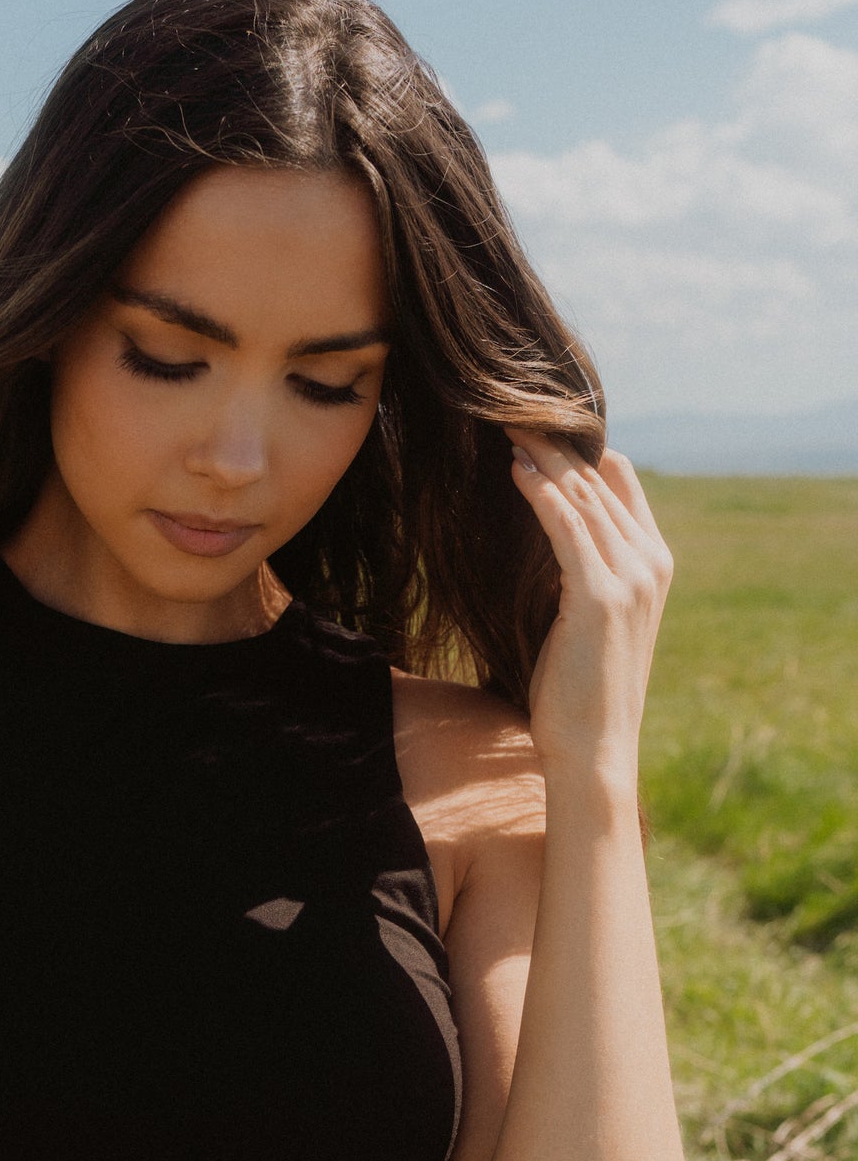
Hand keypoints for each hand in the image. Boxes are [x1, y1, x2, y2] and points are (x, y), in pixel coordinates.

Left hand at [508, 434, 674, 783]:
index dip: (581, 449)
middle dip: (555, 443)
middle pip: (599, 482)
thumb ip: (580, 573)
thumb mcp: (587, 621)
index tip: (537, 422)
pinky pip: (566, 527)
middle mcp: (651, 563)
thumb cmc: (579, 692)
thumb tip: (549, 535)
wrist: (595, 750)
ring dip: (543, 457)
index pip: (621, 484)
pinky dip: (541, 493)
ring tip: (506, 426)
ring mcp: (630, 578)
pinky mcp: (599, 596)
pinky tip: (514, 469)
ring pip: (583, 497)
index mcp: (653, 565)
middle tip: (511, 410)